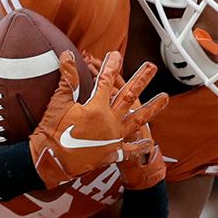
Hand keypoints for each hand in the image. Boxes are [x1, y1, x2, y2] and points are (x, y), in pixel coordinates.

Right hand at [28, 52, 167, 188]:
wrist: (53, 162)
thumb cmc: (53, 133)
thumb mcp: (59, 103)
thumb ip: (68, 79)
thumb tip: (68, 55)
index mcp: (96, 107)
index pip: (106, 81)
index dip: (111, 66)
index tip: (116, 55)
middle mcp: (109, 120)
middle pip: (128, 95)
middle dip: (141, 80)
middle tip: (151, 67)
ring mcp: (113, 137)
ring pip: (137, 119)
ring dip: (151, 108)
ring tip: (164, 98)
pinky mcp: (112, 153)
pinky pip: (130, 150)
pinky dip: (139, 147)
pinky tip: (149, 142)